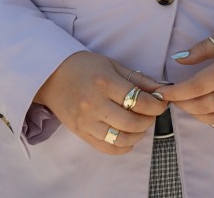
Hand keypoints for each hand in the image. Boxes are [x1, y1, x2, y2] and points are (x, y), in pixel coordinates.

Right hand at [34, 52, 167, 153]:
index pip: (138, 100)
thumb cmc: (84, 66)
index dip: (156, 105)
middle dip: (149, 120)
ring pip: (121, 139)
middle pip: (132, 123)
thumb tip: (161, 90)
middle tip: (151, 114)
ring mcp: (86, 121)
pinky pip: (107, 148)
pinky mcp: (81, 133)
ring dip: (138, 135)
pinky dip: (123, 147)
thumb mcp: (112, 65)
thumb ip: (138, 79)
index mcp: (104, 82)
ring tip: (140, 125)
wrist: (51, 75)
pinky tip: (127, 136)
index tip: (161, 103)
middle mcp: (95, 104)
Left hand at [159, 19, 213, 135]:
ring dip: (198, 115)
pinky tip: (213, 118)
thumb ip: (205, 47)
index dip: (176, 93)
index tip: (161, 93)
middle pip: (203, 105)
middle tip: (174, 97)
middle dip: (183, 104)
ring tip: (190, 105)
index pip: (197, 86)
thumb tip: (178, 59)